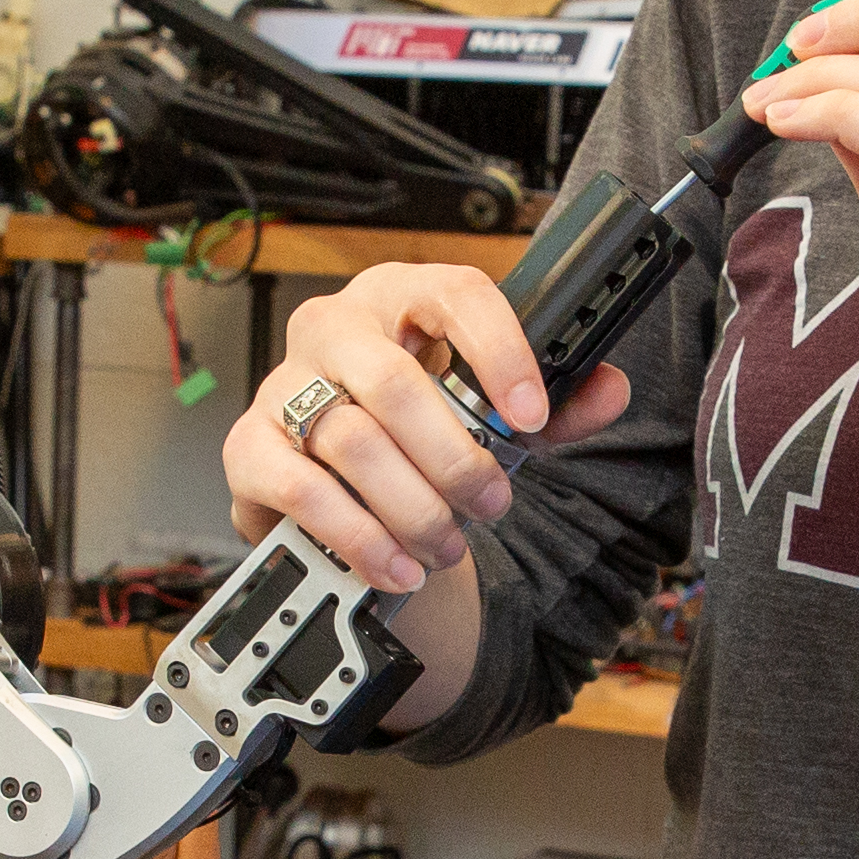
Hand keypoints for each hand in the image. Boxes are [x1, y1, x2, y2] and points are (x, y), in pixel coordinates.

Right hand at [221, 261, 633, 598]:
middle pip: (396, 382)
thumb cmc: (417, 430)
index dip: (501, 352)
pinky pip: (301, 488)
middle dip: (455, 458)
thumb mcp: (494, 415)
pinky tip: (396, 563)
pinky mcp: (250, 446)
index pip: (454, 295)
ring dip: (411, 506)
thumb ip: (558, 406)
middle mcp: (335, 327)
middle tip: (490, 504)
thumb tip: (609, 389)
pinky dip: (358, 536)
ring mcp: (284, 383)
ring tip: (446, 545)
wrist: (345, 484)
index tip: (532, 416)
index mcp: (400, 296)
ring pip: (353, 441)